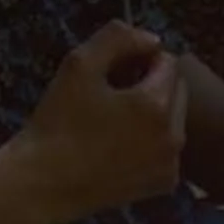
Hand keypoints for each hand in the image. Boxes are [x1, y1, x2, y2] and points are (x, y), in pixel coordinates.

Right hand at [9, 21, 188, 223]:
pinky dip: (151, 140)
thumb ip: (118, 39)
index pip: (168, 62)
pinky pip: (166, 148)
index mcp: (158, 106)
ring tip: (114, 119)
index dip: (141, 58)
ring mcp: (171, 165)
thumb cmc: (59, 121)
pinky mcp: (163, 184)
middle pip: (177, 91)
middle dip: (152, 84)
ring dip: (153, 111)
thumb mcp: (81, 65)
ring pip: (173, 120)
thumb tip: (152, 39)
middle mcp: (175, 137)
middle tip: (112, 92)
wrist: (46, 183)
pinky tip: (120, 145)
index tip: (114, 69)